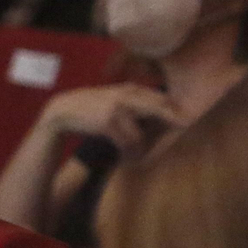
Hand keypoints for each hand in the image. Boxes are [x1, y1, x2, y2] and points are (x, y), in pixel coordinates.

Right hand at [42, 84, 179, 153]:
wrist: (62, 111)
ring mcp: (118, 108)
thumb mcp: (112, 98)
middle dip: (173, 120)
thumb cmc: (89, 109)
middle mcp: (126, 95)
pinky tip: (125, 158)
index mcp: (129, 89)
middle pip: (159, 109)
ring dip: (141, 150)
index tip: (185, 121)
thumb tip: (160, 113)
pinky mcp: (109, 121)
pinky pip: (128, 142)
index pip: (161, 98)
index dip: (174, 110)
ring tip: (136, 158)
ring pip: (142, 135)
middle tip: (183, 127)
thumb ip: (132, 102)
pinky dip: (129, 154)